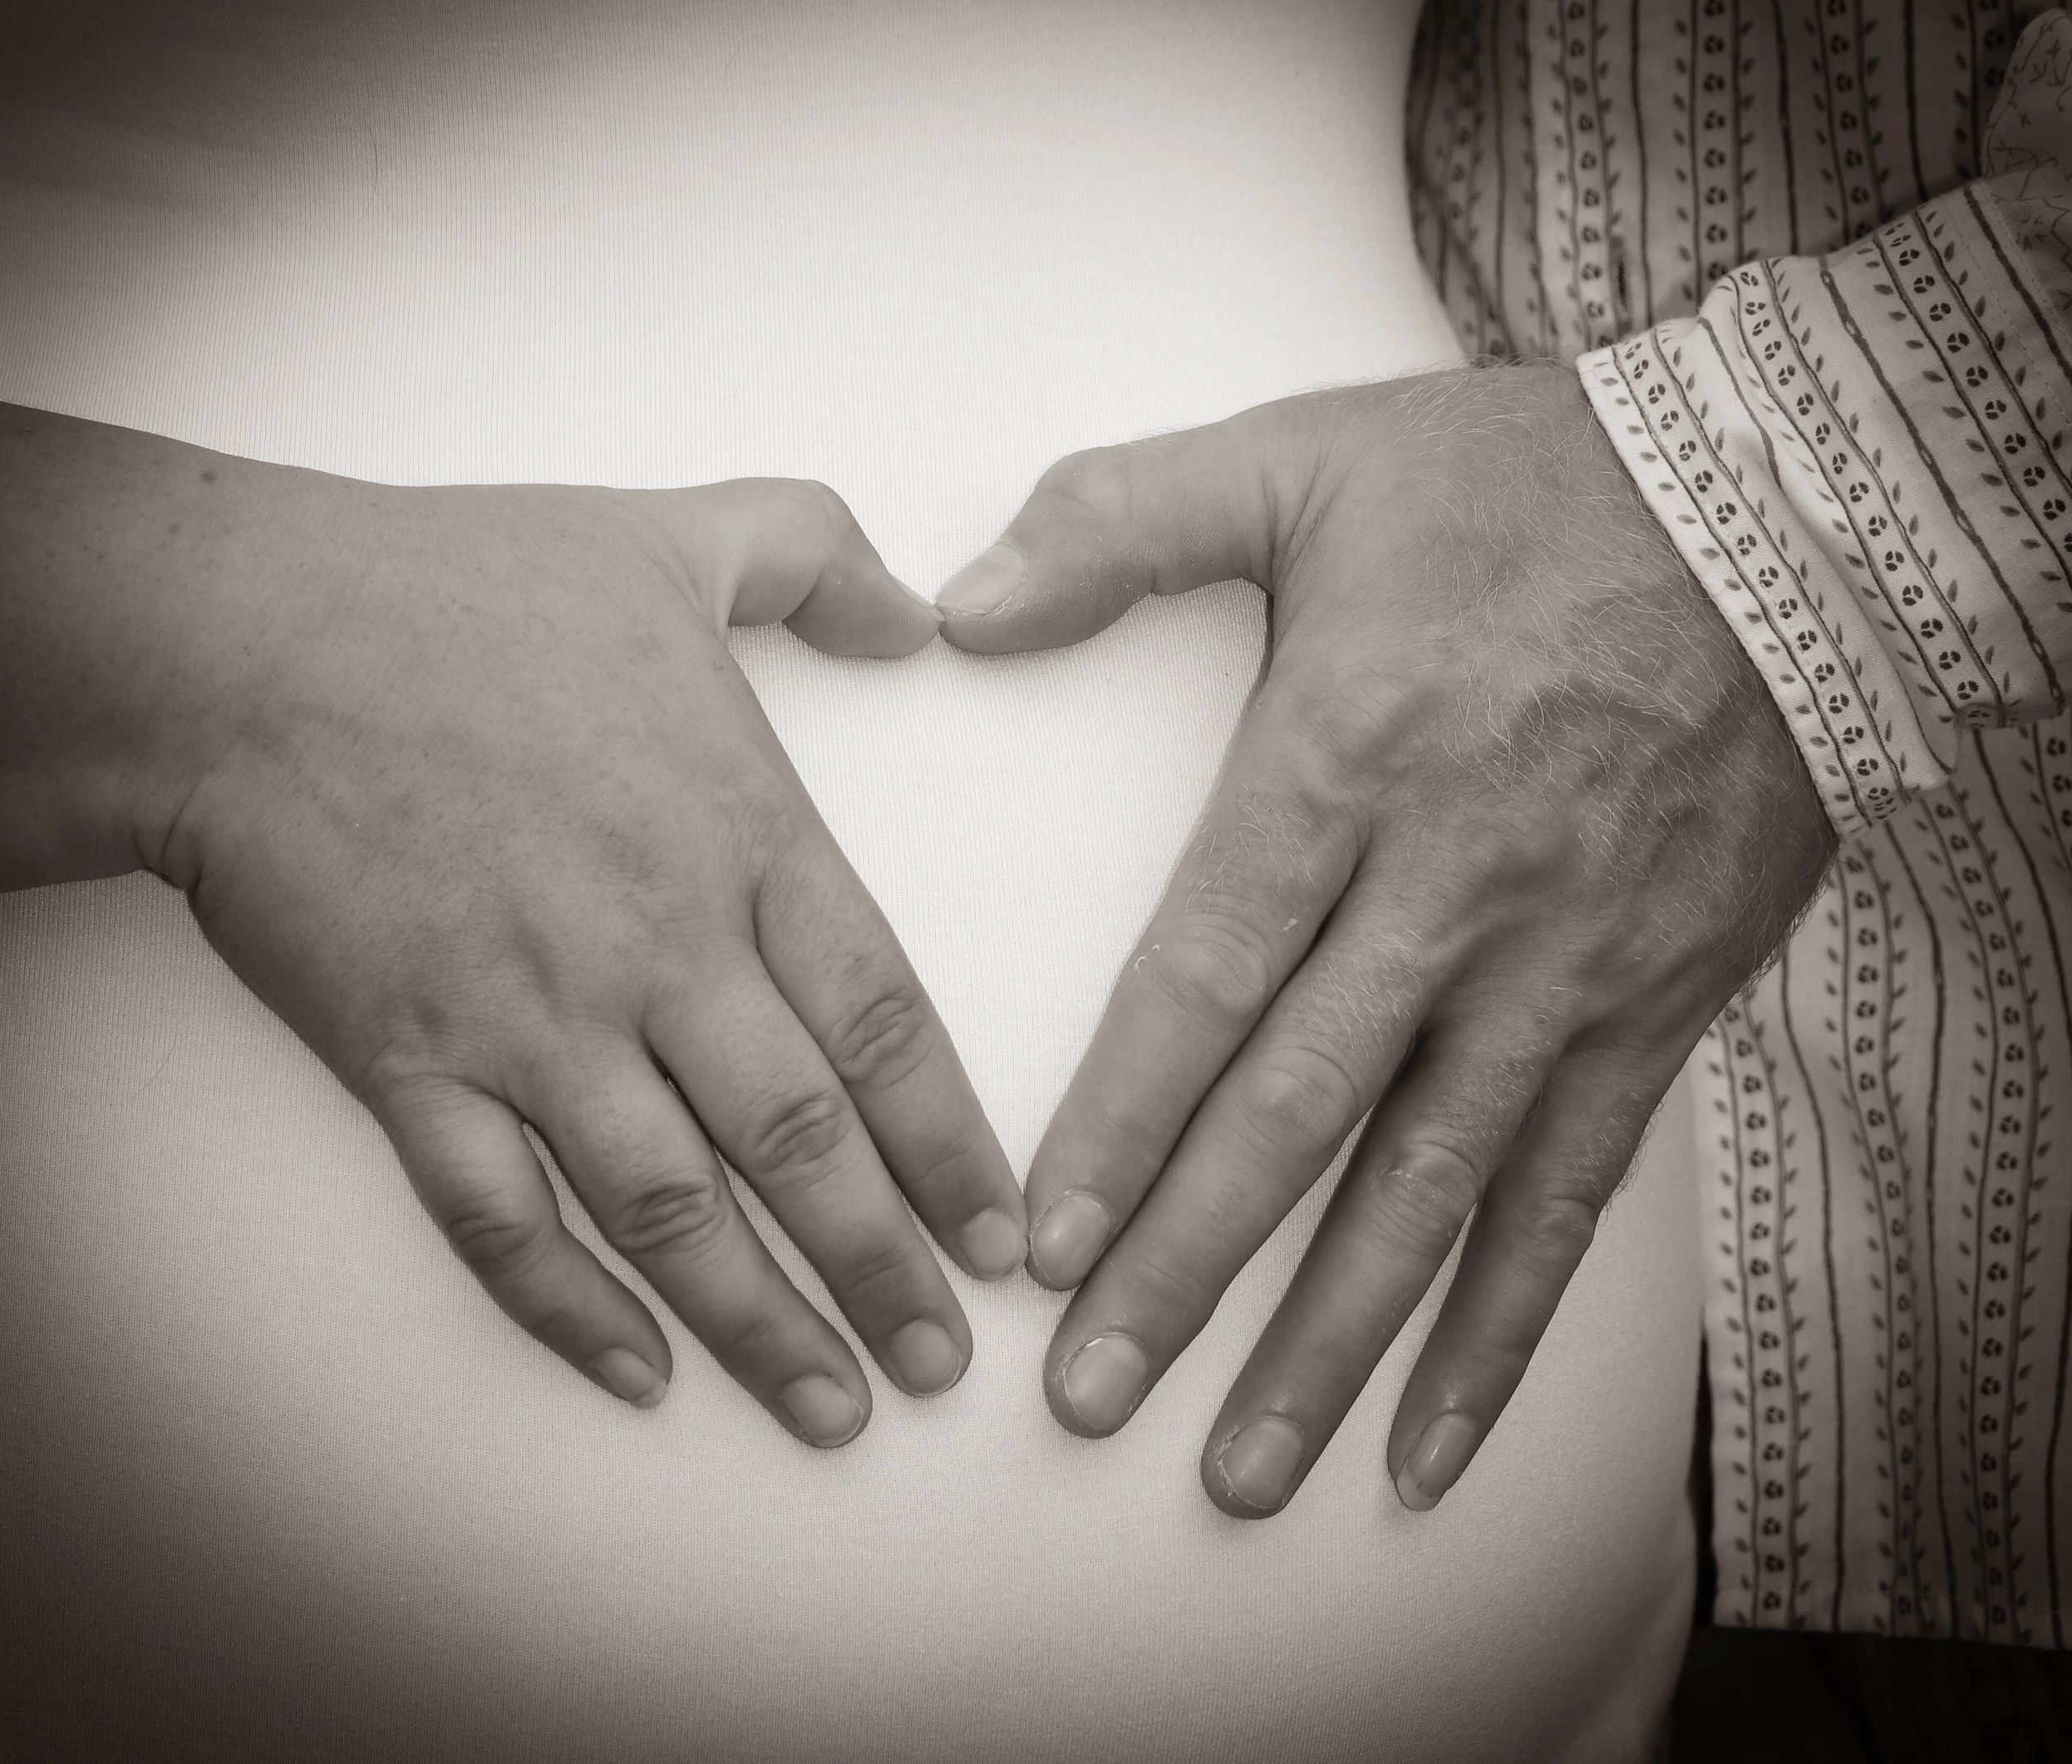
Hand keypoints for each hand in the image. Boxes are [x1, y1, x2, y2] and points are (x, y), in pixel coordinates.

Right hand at [0, 395, 1025, 1445]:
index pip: (885, 1024)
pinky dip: (569, 1307)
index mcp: (741, 840)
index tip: (1001, 1233)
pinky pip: (501, 1217)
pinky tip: (635, 1370)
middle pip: (803, 1144)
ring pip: (673, 1207)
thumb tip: (922, 613)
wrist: (243, 641)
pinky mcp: (414, 1063)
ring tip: (833, 1405)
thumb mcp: (677, 533)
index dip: (953, 1143)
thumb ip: (818, 559)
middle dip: (884, 1265)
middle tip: (942, 1362)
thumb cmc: (456, 588)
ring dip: (760, 1319)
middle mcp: (658, 952)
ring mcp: (533, 1019)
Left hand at [935, 362, 1834, 1513]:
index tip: (1044, 1239)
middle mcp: (1449, 891)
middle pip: (1297, 1115)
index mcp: (1342, 766)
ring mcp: (1559, 967)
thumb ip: (1118, 522)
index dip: (1121, 1119)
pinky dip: (1504, 1328)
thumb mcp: (1305, 458)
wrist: (1775, 509)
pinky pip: (1568, 1196)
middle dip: (1187, 1267)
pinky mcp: (1649, 1004)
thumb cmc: (1526, 485)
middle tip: (1088, 1393)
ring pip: (1431, 1191)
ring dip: (1329, 1339)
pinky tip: (1439, 1437)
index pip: (1205, 978)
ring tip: (1241, 1468)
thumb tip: (954, 604)